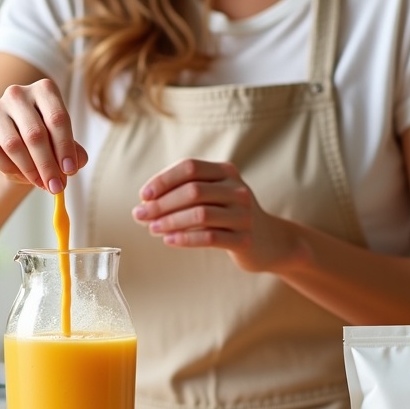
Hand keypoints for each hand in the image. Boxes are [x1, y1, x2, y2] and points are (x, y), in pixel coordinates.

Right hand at [0, 78, 86, 192]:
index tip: (70, 170)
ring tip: (41, 184)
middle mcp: (17, 93)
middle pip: (35, 133)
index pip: (57, 119)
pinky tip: (20, 175)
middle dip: (48, 165)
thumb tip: (78, 162)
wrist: (11, 148)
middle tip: (57, 187)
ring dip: (30, 170)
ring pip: (13, 145)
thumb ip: (74, 152)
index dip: (65, 148)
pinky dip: (8, 169)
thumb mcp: (61, 145)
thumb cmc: (43, 143)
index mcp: (44, 90)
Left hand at [131, 159, 289, 271]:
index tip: (143, 195)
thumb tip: (144, 204)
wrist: (269, 241)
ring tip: (151, 229)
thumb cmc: (229, 216)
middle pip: (192, 190)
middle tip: (140, 215)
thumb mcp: (213, 195)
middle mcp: (237, 189)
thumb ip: (183, 193)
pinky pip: (210, 237)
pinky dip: (185, 238)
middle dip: (161, 203)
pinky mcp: (244, 239)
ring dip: (170, 221)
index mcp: (226, 172)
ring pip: (200, 214)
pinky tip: (169, 240)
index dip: (163, 180)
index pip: (189, 167)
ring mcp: (243, 214)